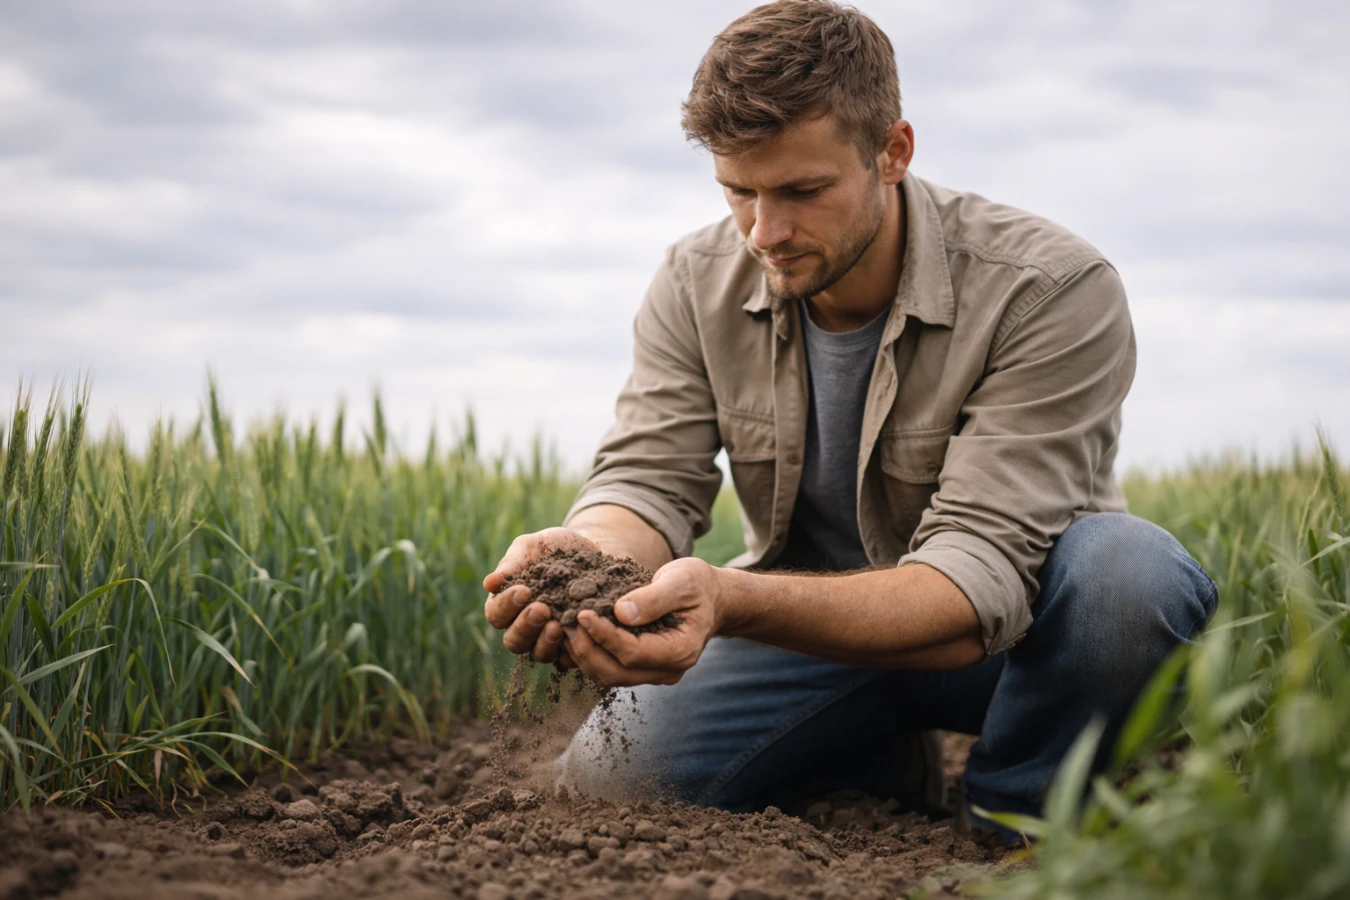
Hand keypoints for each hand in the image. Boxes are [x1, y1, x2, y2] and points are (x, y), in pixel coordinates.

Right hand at [483, 527, 598, 665]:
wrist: (592, 549)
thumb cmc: (554, 547)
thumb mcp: (532, 547)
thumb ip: (512, 563)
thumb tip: (489, 583)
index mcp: (507, 604)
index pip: (496, 615)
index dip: (506, 606)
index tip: (523, 590)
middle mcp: (524, 627)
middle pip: (514, 641)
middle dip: (525, 626)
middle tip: (541, 609)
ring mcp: (549, 638)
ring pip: (538, 654)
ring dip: (545, 642)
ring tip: (558, 625)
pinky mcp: (573, 644)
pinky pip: (569, 659)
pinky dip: (572, 651)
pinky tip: (580, 635)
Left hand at [562, 556, 722, 686]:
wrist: (710, 598)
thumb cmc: (697, 586)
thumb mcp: (682, 581)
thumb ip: (654, 597)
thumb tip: (620, 612)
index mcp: (681, 650)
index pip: (634, 652)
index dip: (605, 635)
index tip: (583, 613)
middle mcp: (667, 670)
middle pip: (616, 672)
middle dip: (586, 649)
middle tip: (565, 622)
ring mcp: (653, 673)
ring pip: (608, 675)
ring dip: (582, 655)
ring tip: (564, 627)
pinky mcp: (640, 668)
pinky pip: (609, 668)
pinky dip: (588, 654)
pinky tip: (573, 633)